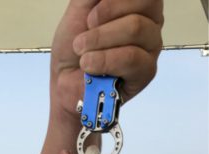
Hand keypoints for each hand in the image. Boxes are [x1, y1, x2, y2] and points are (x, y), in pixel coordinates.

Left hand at [52, 0, 163, 117]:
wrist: (64, 81)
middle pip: (145, 1)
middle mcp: (151, 20)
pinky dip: (104, 60)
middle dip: (105, 14)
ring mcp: (151, 46)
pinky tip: (89, 65)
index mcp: (138, 3)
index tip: (90, 13)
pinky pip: (132, 57)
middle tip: (85, 30)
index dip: (112, 0)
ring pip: (136, 28)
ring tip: (81, 51)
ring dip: (99, 39)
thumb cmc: (74, 46)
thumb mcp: (80, 7)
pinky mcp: (147, 71)